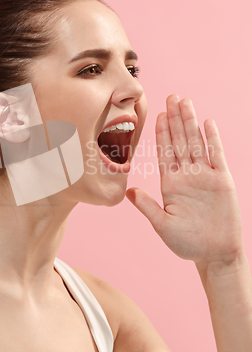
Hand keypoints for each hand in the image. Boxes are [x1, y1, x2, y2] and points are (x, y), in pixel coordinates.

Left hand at [126, 94, 242, 265]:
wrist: (215, 254)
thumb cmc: (187, 243)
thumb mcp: (163, 225)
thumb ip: (147, 206)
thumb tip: (128, 192)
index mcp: (171, 183)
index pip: (164, 152)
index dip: (161, 133)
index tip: (157, 114)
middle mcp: (187, 175)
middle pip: (180, 141)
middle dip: (175, 119)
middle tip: (171, 97)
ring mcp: (205, 176)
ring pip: (196, 142)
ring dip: (190, 122)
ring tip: (185, 102)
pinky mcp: (222, 180)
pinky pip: (217, 155)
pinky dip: (212, 139)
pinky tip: (207, 122)